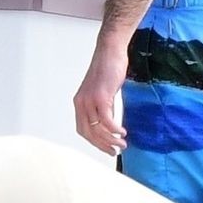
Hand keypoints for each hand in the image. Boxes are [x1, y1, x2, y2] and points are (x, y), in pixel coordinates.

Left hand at [73, 38, 128, 152]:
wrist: (110, 51)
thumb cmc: (108, 68)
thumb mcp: (103, 92)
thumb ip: (104, 107)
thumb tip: (110, 123)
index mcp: (79, 102)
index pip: (82, 129)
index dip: (94, 142)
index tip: (106, 147)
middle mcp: (81, 103)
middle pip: (89, 133)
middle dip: (102, 145)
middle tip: (115, 151)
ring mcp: (90, 100)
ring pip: (97, 129)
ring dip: (110, 140)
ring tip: (122, 144)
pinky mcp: (101, 97)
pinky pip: (107, 120)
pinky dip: (115, 129)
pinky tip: (123, 132)